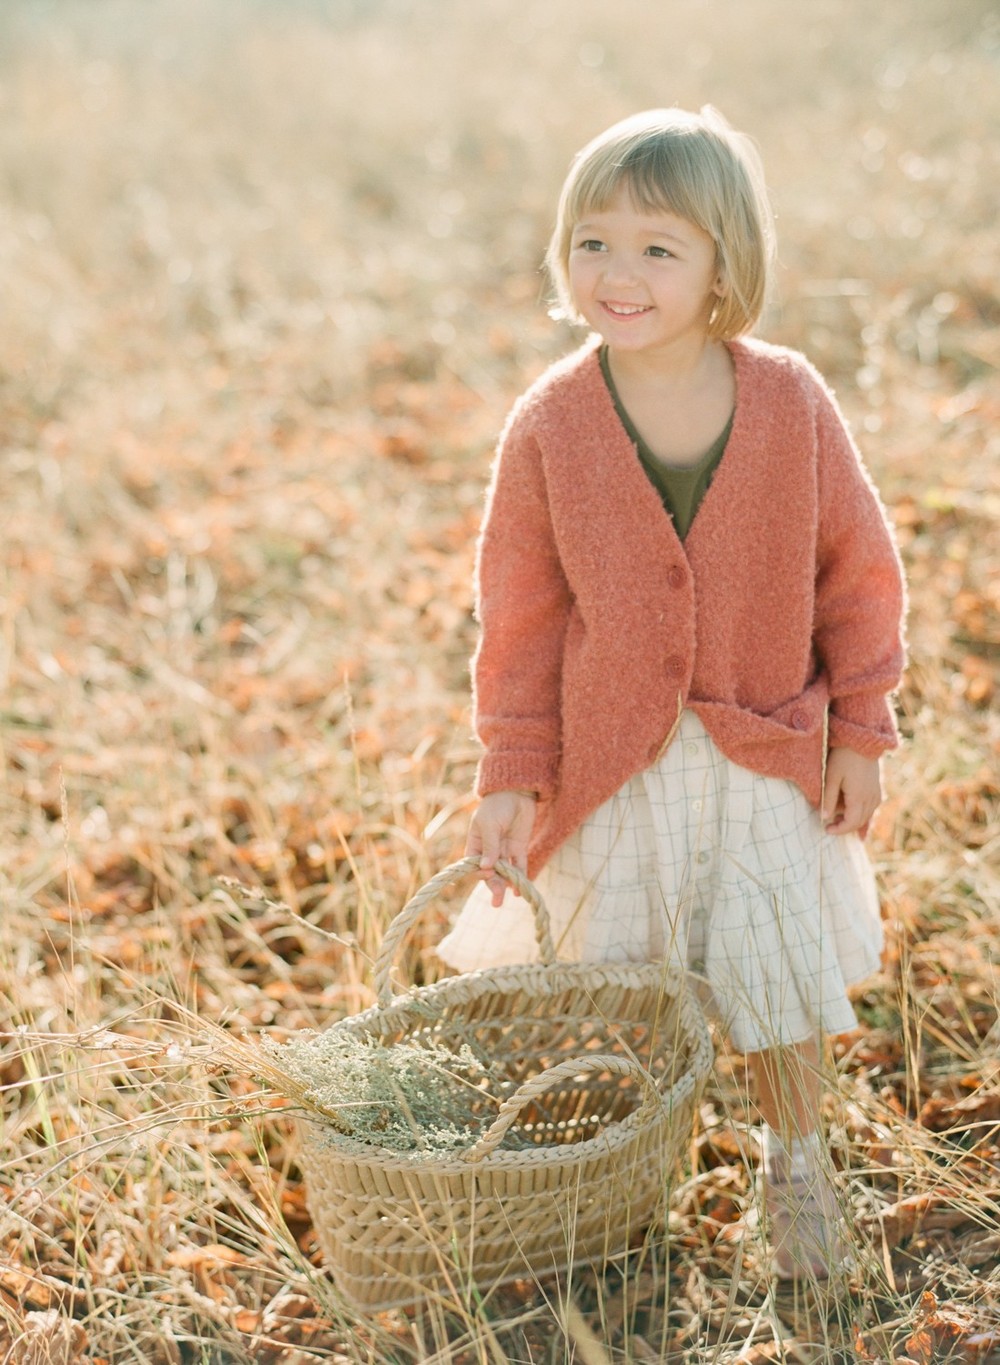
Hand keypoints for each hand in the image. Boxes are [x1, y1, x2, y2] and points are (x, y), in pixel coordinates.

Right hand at [465, 790, 536, 905]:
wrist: (516, 792)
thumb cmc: (497, 806)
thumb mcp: (490, 824)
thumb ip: (490, 846)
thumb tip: (485, 867)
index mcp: (475, 843)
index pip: (474, 865)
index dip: (480, 873)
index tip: (488, 873)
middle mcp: (489, 850)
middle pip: (490, 873)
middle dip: (493, 886)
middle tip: (497, 902)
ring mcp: (504, 850)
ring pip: (504, 873)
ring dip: (506, 886)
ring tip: (509, 897)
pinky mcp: (519, 849)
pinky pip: (519, 866)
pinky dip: (520, 878)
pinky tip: (520, 890)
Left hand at [822, 747, 880, 835]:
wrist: (861, 741)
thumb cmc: (843, 757)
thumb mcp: (831, 777)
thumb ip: (828, 798)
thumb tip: (824, 817)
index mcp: (859, 797)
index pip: (851, 822)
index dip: (839, 829)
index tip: (826, 829)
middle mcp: (870, 798)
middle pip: (859, 821)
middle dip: (845, 826)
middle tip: (830, 826)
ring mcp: (875, 793)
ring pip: (867, 816)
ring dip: (854, 822)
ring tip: (842, 823)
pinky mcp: (876, 789)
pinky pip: (871, 808)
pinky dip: (864, 816)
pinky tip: (861, 823)